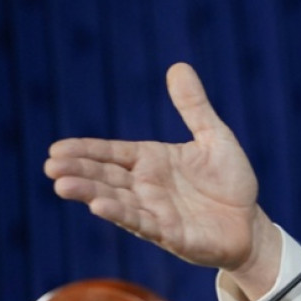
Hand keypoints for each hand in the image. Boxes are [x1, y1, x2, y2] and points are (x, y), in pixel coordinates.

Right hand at [45, 63, 280, 299]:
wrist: (249, 222)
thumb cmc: (229, 180)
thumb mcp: (214, 136)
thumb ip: (194, 106)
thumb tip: (178, 66)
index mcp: (152, 161)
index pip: (112, 153)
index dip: (86, 150)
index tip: (56, 148)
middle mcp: (146, 186)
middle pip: (106, 176)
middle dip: (79, 171)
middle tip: (51, 165)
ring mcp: (155, 211)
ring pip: (116, 200)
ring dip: (90, 193)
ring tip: (63, 185)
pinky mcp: (170, 234)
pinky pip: (143, 223)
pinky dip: (122, 214)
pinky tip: (99, 207)